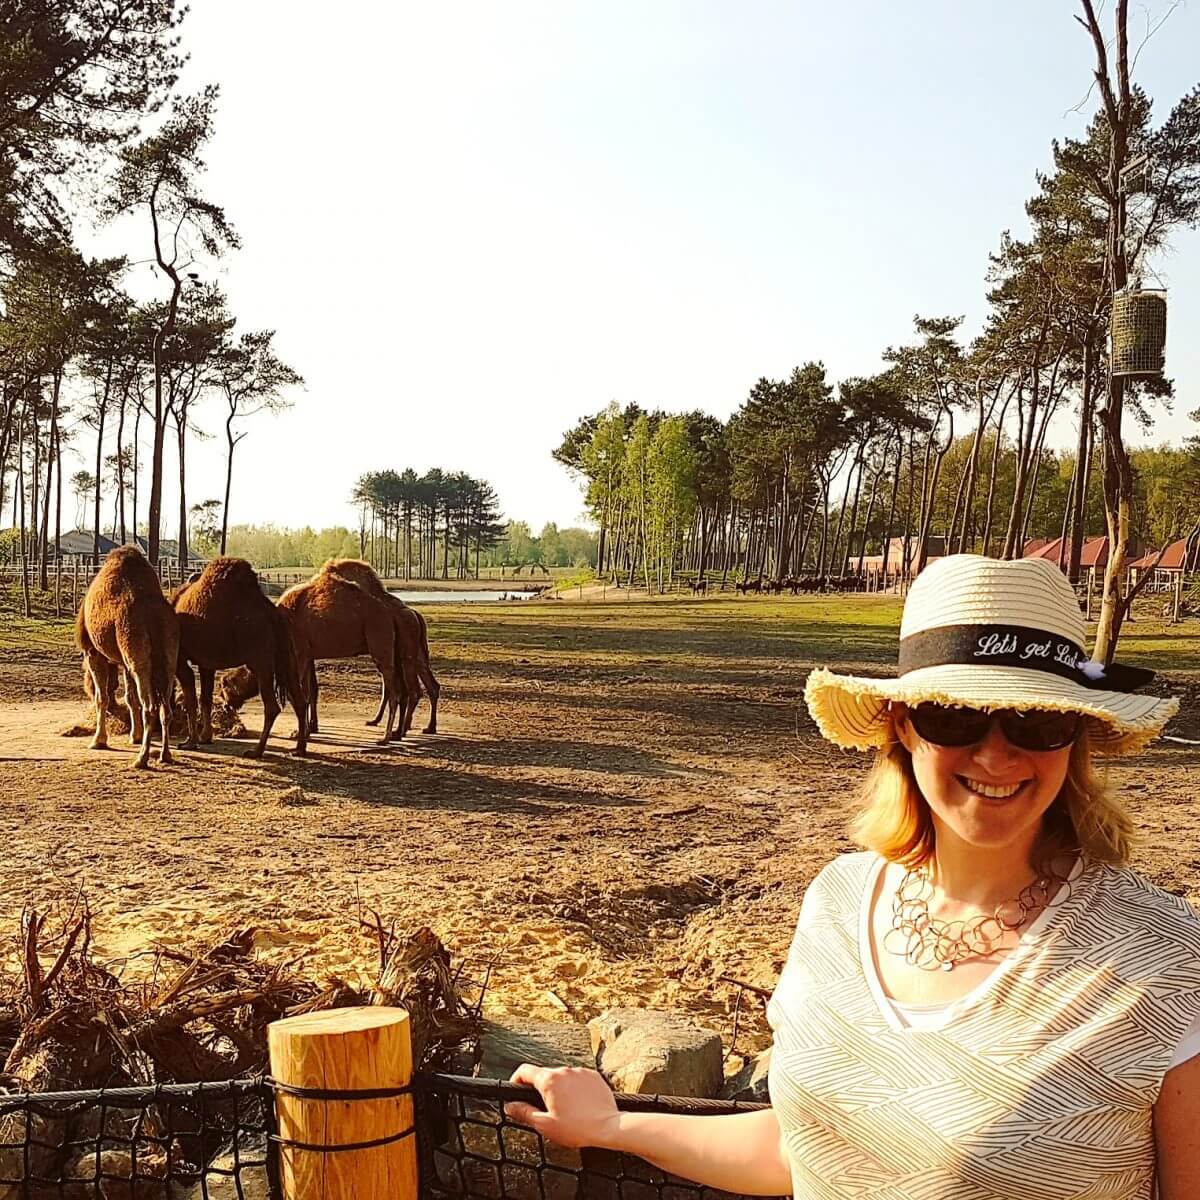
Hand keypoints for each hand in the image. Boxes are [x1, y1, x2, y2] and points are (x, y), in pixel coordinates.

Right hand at [504, 1064, 621, 1149]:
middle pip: (544, 1074)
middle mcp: (564, 1070)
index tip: (516, 1092)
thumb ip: (524, 1113)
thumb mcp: (545, 1125)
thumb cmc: (577, 1128)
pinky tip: (578, 1105)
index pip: (524, 1071)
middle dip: (539, 1089)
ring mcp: (580, 1071)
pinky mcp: (593, 1075)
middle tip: (542, 1109)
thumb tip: (510, 1106)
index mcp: (549, 1080)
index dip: (516, 1081)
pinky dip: (574, 1088)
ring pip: (562, 1077)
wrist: (608, 1127)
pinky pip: (577, 1078)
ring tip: (564, 1110)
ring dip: (558, 1089)